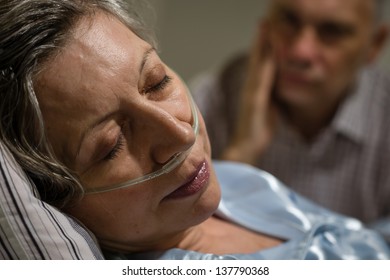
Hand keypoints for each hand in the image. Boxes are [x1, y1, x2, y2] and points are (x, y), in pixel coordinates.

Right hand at [222, 22, 278, 163]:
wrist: (247, 146)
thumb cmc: (257, 127)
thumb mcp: (268, 106)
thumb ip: (270, 92)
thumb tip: (277, 81)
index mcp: (256, 88)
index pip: (260, 62)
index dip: (263, 45)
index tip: (267, 27)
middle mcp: (251, 87)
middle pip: (257, 59)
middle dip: (261, 39)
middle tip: (265, 20)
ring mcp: (251, 94)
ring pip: (257, 66)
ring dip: (261, 47)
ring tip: (264, 29)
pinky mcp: (253, 103)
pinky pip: (259, 81)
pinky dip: (263, 67)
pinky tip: (268, 56)